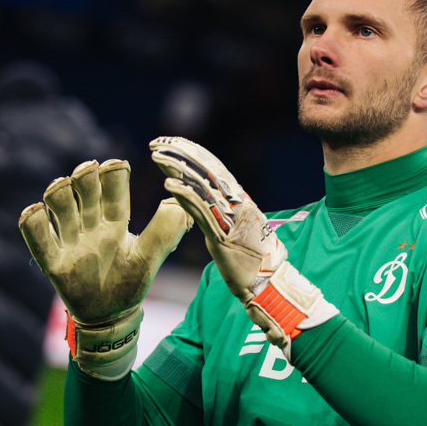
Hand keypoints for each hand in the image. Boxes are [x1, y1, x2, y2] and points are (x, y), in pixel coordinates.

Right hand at [18, 159, 190, 377]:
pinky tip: (35, 211)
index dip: (112, 177)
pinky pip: (38, 240)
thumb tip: (181, 204)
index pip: (113, 193)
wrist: (110, 318)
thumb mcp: (149, 258)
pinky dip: (34, 224)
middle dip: (84, 179)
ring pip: (59, 209)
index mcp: (115, 222)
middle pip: (83, 193)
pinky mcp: (53, 262)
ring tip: (61, 185)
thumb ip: (164, 231)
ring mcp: (70, 242)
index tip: (116, 165)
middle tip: (87, 169)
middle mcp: (90, 226)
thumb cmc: (130, 283)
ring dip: (59, 195)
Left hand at [149, 136, 335, 355]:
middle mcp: (237, 203)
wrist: (269, 283)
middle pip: (206, 170)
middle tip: (158, 142)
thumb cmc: (254, 261)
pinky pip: (201, 211)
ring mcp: (230, 218)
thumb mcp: (237, 230)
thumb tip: (210, 204)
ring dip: (177, 169)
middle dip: (181, 154)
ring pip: (201, 186)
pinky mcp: (223, 235)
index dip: (193, 153)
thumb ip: (224, 215)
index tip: (172, 142)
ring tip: (157, 156)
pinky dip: (184, 196)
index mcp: (240, 199)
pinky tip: (168, 186)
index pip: (214, 168)